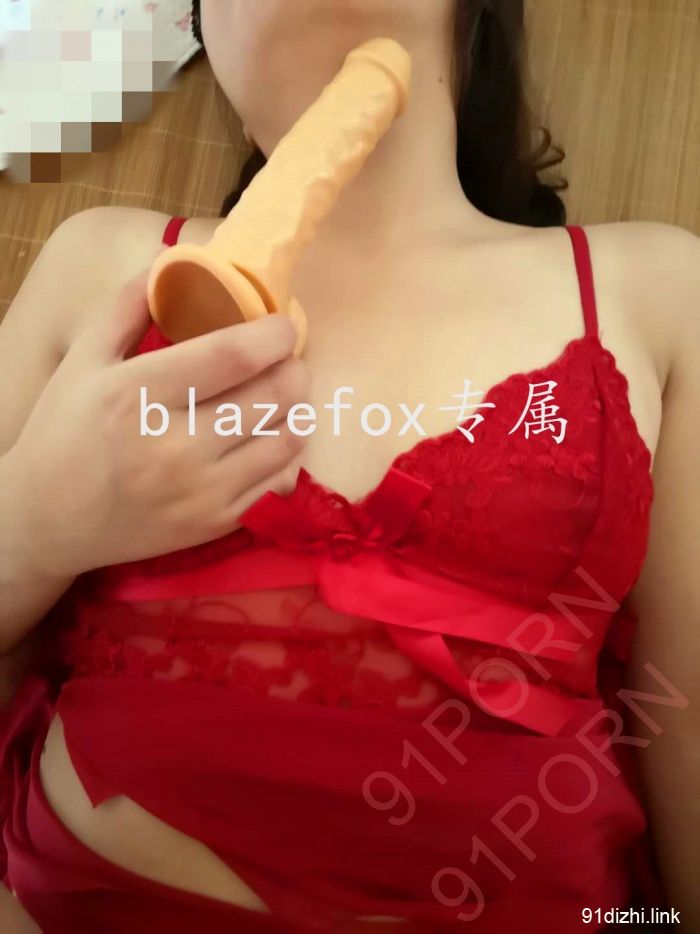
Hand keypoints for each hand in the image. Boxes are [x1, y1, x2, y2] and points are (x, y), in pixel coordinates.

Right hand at [6, 268, 309, 577]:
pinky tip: (270, 436)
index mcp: (138, 395)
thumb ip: (127, 308)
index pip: (233, 355)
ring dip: (296, 409)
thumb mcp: (82, 362)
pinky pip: (279, 480)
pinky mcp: (216, 523)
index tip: (281, 326)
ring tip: (282, 396)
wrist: (48, 522)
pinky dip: (286, 451)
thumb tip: (171, 262)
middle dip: (293, 367)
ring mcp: (201, 491)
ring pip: (288, 438)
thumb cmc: (63, 434)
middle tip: (285, 360)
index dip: (273, 334)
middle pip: (275, 394)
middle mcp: (175, 446)